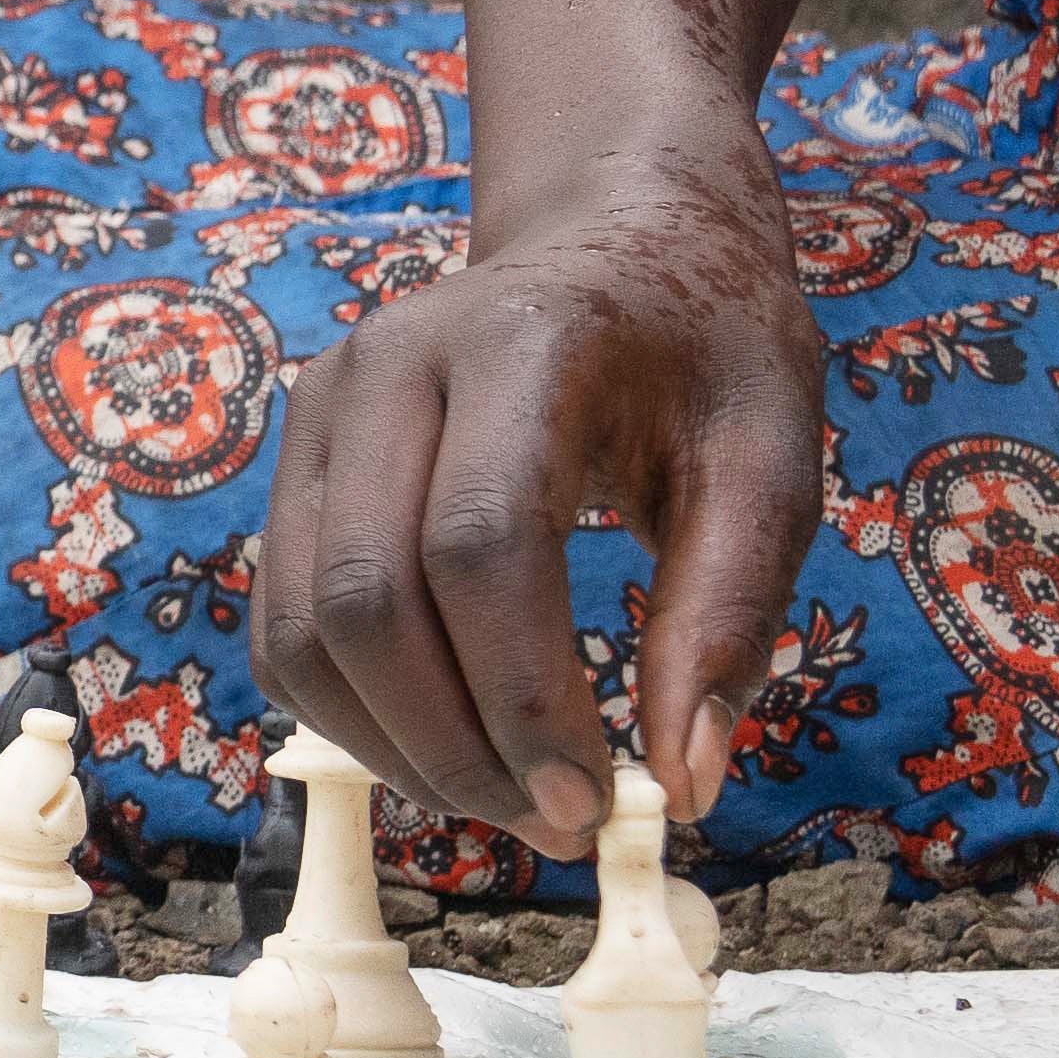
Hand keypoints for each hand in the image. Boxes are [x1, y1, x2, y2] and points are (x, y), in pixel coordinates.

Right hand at [255, 136, 826, 860]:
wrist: (617, 230)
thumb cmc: (707, 347)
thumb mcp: (772, 457)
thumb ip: (728, 614)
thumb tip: (684, 785)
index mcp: (519, 339)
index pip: (479, 545)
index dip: (523, 695)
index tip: (597, 802)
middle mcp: (389, 363)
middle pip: (367, 598)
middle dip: (456, 747)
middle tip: (561, 827)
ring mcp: (325, 409)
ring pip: (303, 628)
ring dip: (396, 752)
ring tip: (510, 801)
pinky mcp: (300, 461)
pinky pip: (285, 625)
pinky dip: (354, 717)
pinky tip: (452, 749)